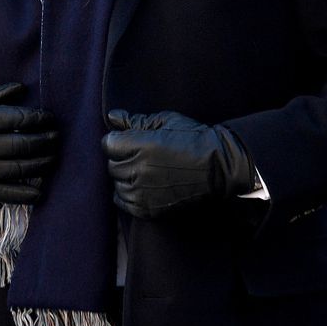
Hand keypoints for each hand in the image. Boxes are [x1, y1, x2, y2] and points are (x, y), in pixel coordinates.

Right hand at [0, 83, 58, 202]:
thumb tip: (21, 88)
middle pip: (16, 146)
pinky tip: (41, 191)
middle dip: (43, 142)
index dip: (36, 119)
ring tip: (54, 157)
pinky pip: (0, 193)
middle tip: (58, 137)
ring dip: (39, 165)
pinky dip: (23, 194)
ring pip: (12, 169)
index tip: (50, 118)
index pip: (11, 119)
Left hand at [102, 110, 255, 218]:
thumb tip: (111, 117)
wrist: (219, 167)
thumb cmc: (194, 139)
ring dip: (126, 177)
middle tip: (143, 156)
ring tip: (147, 171)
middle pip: (112, 164)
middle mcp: (138, 169)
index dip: (118, 141)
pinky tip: (144, 186)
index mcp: (141, 145)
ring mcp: (142, 191)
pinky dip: (129, 194)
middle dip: (123, 158)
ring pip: (117, 184)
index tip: (131, 141)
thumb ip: (135, 121)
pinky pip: (123, 201)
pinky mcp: (148, 208)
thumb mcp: (166, 121)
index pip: (108, 144)